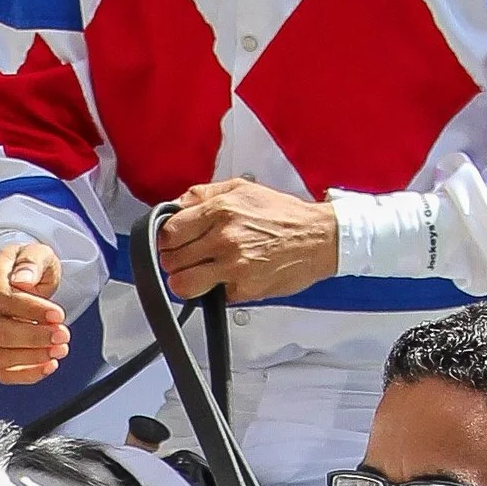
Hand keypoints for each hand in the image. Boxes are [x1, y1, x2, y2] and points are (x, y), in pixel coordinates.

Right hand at [0, 243, 71, 386]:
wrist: (22, 278)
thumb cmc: (30, 267)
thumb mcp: (38, 253)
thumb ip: (32, 261)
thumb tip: (23, 280)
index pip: (4, 299)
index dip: (31, 310)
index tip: (58, 314)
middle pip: (0, 332)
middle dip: (36, 337)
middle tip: (63, 335)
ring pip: (0, 356)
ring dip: (34, 358)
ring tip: (60, 349)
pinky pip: (3, 372)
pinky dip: (27, 374)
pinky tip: (48, 365)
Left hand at [157, 181, 340, 305]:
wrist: (319, 238)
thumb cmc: (284, 215)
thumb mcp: (242, 188)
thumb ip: (203, 194)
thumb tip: (176, 205)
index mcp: (220, 210)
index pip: (169, 233)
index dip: (167, 240)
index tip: (175, 242)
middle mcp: (224, 239)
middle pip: (171, 260)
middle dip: (176, 261)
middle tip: (190, 257)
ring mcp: (234, 267)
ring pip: (183, 285)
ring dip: (187, 281)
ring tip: (200, 273)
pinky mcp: (244, 290)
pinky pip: (213, 296)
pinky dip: (216, 291)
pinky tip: (229, 278)